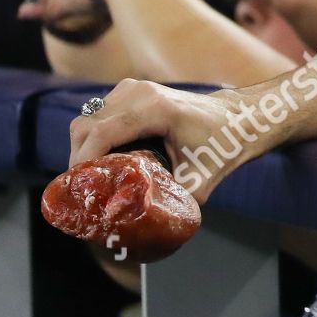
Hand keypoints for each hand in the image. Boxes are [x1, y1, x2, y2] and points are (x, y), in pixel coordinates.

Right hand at [69, 79, 248, 202]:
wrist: (237, 117)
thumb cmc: (221, 145)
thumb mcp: (200, 181)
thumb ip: (171, 202)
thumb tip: (141, 228)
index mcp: (156, 109)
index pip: (102, 133)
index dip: (83, 163)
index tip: (79, 191)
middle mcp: (140, 93)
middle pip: (86, 127)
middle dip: (79, 162)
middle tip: (84, 193)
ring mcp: (132, 89)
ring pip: (87, 121)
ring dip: (83, 150)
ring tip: (94, 181)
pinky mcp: (130, 92)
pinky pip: (97, 117)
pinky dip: (93, 139)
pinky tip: (104, 163)